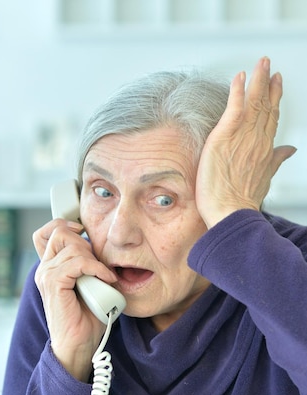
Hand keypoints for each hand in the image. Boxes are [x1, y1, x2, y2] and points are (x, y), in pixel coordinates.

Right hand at [33, 218, 116, 380]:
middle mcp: (44, 269)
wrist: (79, 345)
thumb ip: (88, 264)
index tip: (86, 236)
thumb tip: (102, 248)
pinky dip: (96, 268)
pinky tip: (105, 279)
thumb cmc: (87, 318)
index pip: (48, 232)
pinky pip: (77, 262)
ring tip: (103, 276)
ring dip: (93, 258)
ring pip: (70, 245)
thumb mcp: (90, 283)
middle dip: (85, 242)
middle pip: (59, 232)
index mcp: (50, 267)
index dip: (66, 225)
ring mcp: (46, 275)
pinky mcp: (53, 284)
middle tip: (98, 264)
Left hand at [195, 57, 295, 227]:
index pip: (271, 119)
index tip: (276, 83)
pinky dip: (237, 90)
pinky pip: (233, 107)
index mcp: (265, 149)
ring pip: (253, 102)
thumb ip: (276, 161)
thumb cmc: (243, 202)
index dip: (274, 99)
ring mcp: (242, 136)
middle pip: (265, 106)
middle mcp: (257, 139)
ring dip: (257, 80)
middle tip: (268, 65)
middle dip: (267, 83)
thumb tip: (289, 150)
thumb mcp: (264, 179)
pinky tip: (239, 76)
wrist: (230, 212)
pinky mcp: (224, 136)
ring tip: (260, 63)